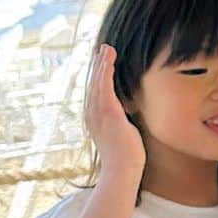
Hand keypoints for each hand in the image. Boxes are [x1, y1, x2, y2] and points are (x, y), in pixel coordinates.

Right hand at [85, 45, 144, 179]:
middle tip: (101, 49)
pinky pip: (104, 85)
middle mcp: (92, 114)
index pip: (95, 92)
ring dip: (101, 63)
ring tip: (106, 48)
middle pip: (93, 83)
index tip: (100, 62)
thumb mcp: (120, 134)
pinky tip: (108, 59)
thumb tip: (125, 118)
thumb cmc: (125, 156)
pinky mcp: (108, 111)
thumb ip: (119, 122)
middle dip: (97, 65)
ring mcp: (98, 112)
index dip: (97, 76)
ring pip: (97, 81)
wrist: (122, 168)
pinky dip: (105, 70)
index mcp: (94, 119)